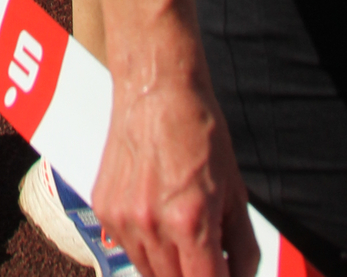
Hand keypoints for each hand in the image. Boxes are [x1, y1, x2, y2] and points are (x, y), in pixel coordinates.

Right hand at [91, 70, 257, 276]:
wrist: (157, 88)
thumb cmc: (200, 134)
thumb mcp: (236, 194)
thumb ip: (242, 248)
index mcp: (190, 223)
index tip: (222, 276)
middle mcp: (152, 225)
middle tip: (208, 260)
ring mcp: (122, 218)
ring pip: (148, 273)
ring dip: (169, 269)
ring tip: (183, 239)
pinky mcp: (104, 207)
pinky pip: (127, 248)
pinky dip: (145, 247)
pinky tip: (158, 219)